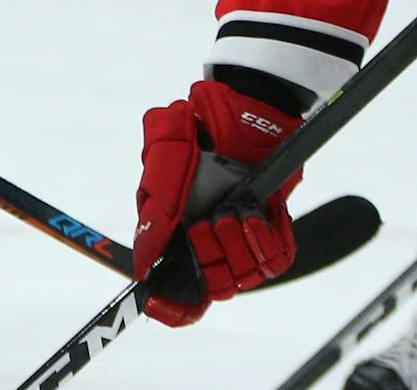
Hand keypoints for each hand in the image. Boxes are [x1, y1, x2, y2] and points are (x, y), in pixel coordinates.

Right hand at [134, 79, 301, 325]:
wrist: (245, 110)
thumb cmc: (196, 128)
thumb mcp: (165, 159)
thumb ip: (154, 212)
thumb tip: (143, 265)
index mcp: (172, 230)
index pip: (172, 287)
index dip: (170, 306)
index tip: (163, 307)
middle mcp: (205, 240)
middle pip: (212, 287)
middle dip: (211, 259)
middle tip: (208, 225)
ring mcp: (238, 237)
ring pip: (244, 277)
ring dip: (239, 244)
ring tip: (234, 210)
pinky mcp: (271, 232)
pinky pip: (273, 260)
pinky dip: (265, 240)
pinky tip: (256, 213)